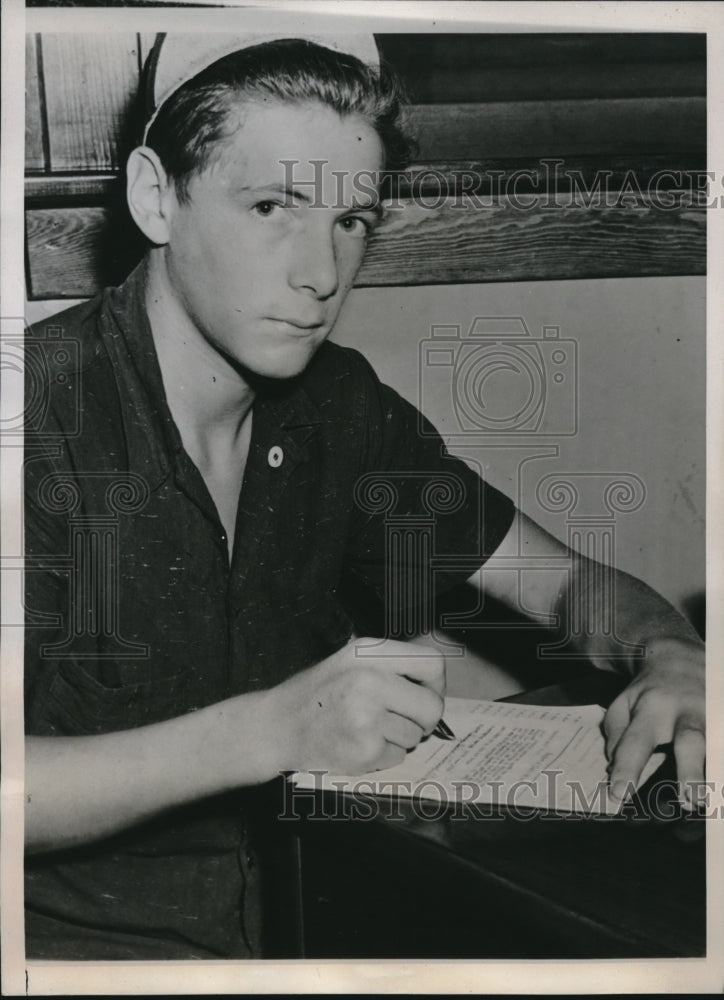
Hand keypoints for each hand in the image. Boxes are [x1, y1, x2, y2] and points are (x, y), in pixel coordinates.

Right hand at [264, 638, 444, 774]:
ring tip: (368, 729)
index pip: (432, 664)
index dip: (436, 684)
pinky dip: (383, 755)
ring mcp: (366, 718)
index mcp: (368, 653)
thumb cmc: (318, 694)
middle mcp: (369, 681)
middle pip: (432, 706)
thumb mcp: (350, 660)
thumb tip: (435, 682)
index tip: (426, 693)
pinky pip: (397, 757)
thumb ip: (390, 664)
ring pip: (415, 735)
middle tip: (406, 720)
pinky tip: (358, 744)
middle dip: (425, 719)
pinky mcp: (364, 751)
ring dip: (399, 738)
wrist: (276, 727)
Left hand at [603, 637, 704, 807]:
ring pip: (718, 745)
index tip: (619, 794)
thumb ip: (616, 733)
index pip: (637, 742)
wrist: (682, 656)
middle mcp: (685, 713)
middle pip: (690, 741)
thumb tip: (615, 767)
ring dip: (715, 774)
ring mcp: (713, 716)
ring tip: (710, 802)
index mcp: (652, 708)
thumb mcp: (623, 701)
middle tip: (689, 800)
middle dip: (690, 770)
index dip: (627, 768)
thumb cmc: (649, 689)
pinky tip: (719, 789)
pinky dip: (720, 767)